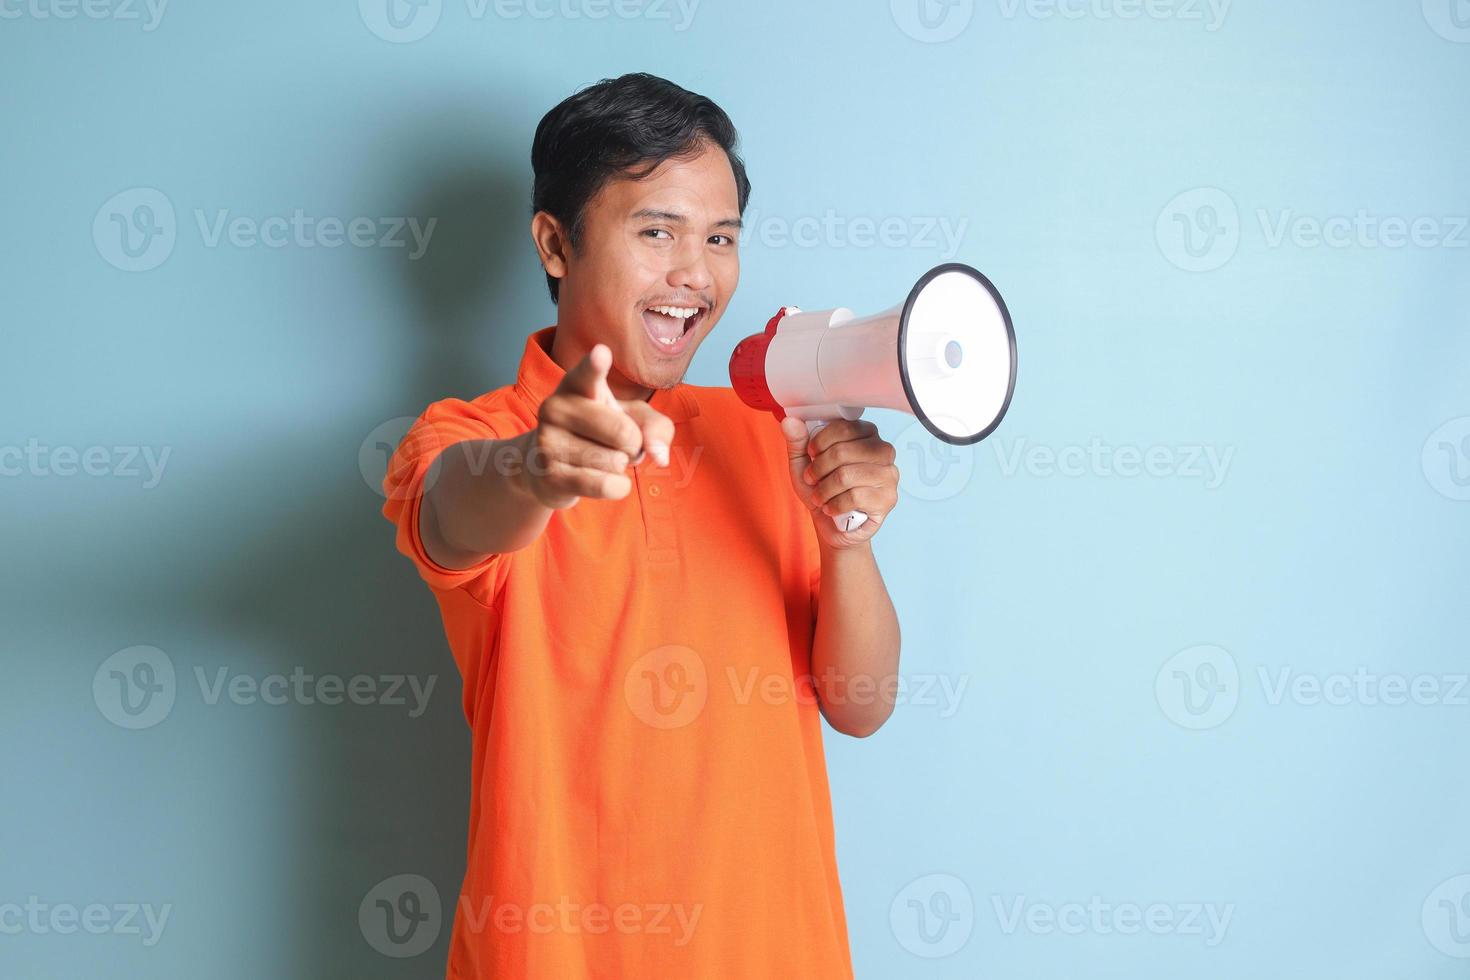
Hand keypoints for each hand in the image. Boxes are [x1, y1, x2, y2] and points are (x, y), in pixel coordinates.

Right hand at [521, 344, 673, 509]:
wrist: (547, 466)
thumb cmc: (598, 433)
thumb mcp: (632, 419)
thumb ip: (656, 427)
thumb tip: (660, 456)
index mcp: (576, 385)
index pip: (587, 374)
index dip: (596, 365)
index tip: (602, 353)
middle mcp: (555, 408)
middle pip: (623, 432)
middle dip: (633, 444)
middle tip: (617, 442)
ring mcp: (548, 443)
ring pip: (615, 462)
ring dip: (620, 466)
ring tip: (601, 458)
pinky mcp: (550, 477)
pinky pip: (606, 485)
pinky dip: (618, 486)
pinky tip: (604, 479)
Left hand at [780, 416, 898, 549]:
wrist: (834, 527)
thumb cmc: (824, 491)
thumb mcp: (804, 464)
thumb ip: (797, 441)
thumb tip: (789, 421)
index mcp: (867, 435)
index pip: (845, 427)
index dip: (821, 441)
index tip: (811, 453)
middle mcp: (883, 451)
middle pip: (843, 451)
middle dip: (819, 468)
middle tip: (812, 479)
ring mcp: (888, 475)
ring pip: (846, 475)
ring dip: (824, 489)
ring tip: (820, 497)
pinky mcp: (887, 499)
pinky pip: (854, 497)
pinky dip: (834, 505)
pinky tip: (831, 508)